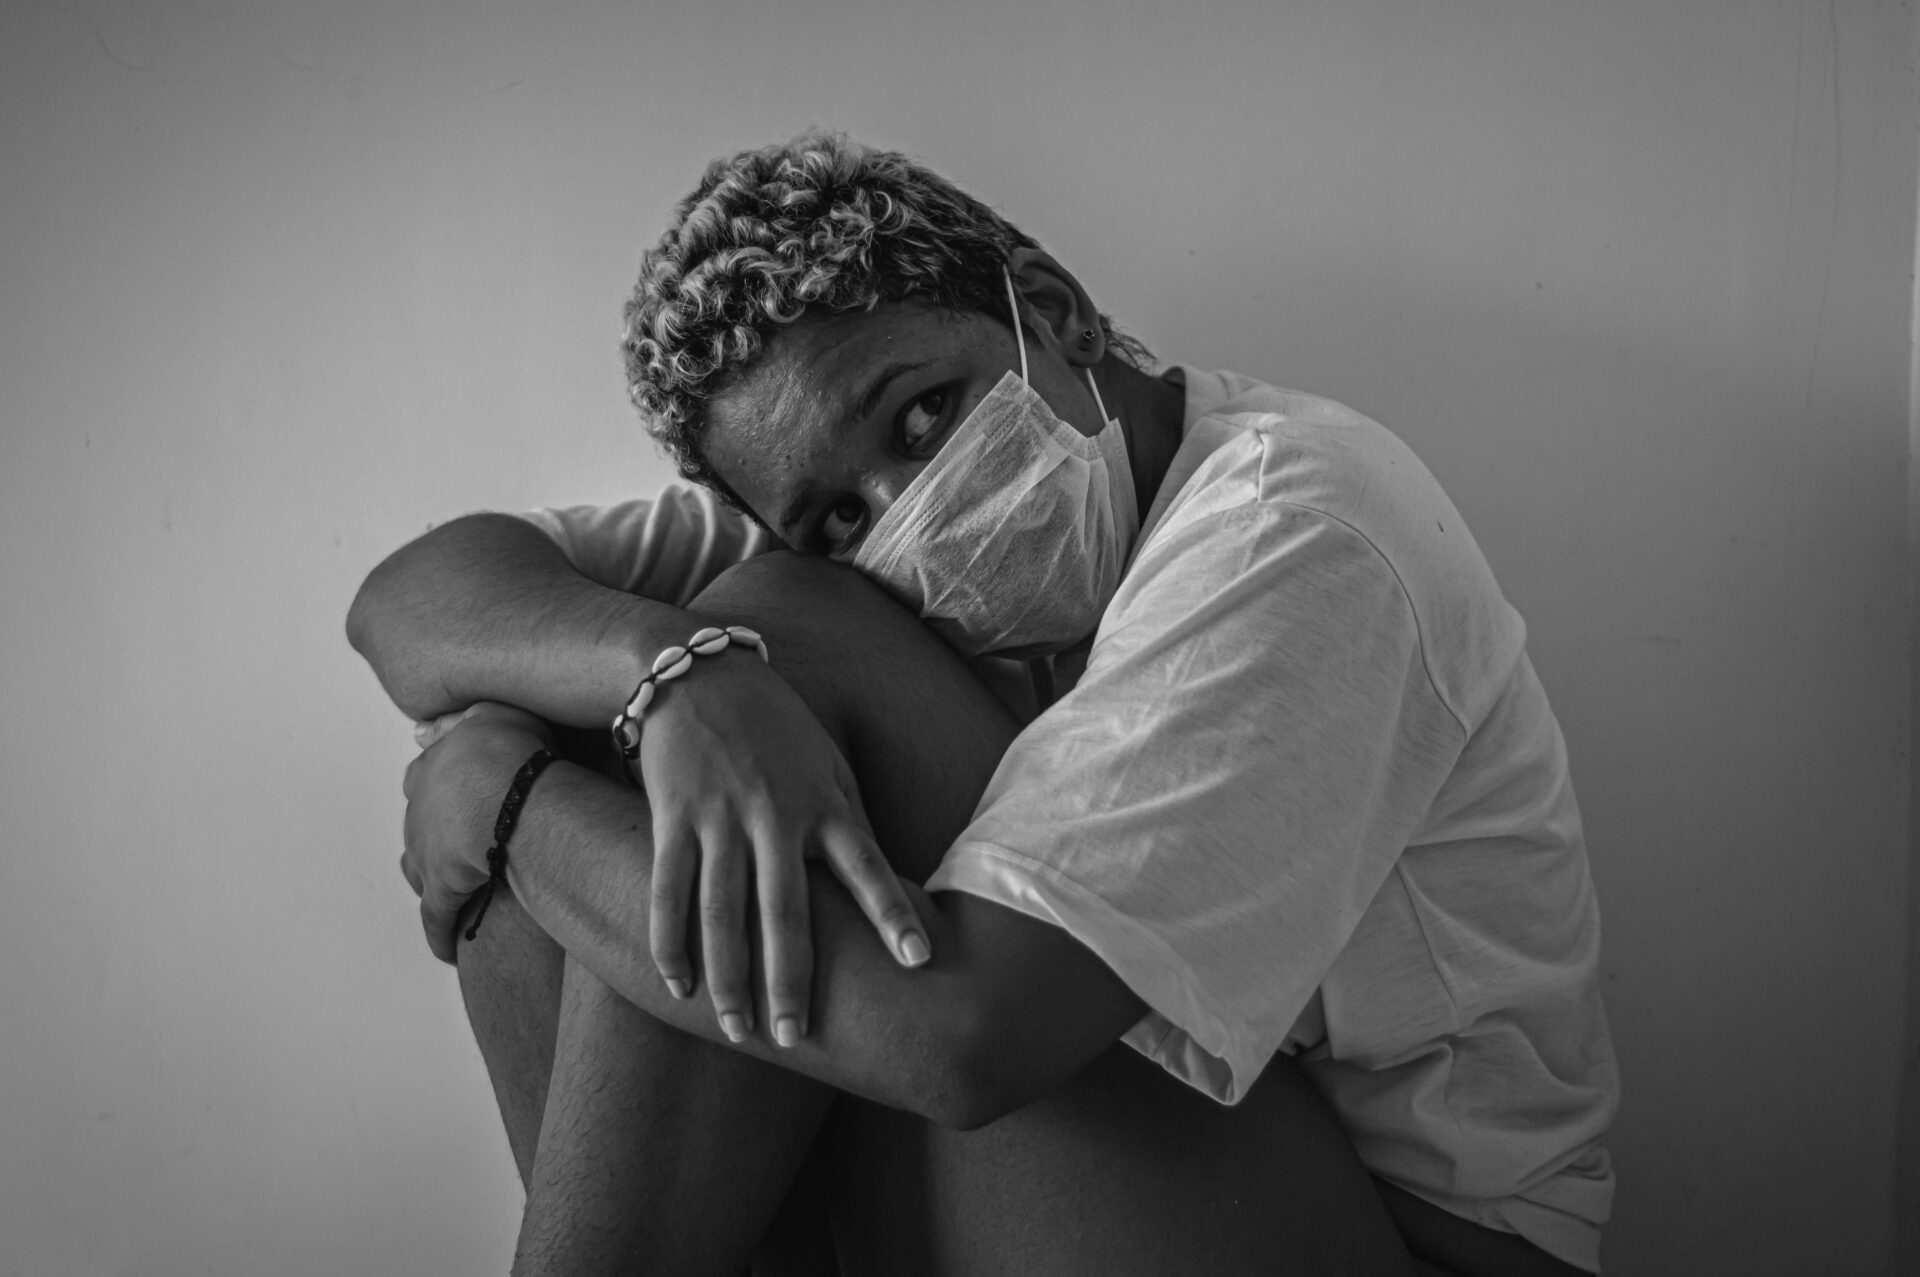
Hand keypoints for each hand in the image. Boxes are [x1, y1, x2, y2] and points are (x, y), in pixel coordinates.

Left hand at [401, 702, 552, 962]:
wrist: (512, 791)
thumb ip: (467, 717)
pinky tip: (449, 949)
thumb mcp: (492, 712)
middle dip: (438, 835)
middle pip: (421, 825)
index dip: (447, 788)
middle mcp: (418, 810)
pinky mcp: (440, 888)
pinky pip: (437, 919)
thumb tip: (428, 727)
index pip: (427, 777)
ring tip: (455, 891)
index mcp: (430, 767)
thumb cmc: (512, 747)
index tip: (462, 796)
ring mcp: (425, 851)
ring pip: (420, 870)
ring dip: (434, 880)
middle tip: (464, 844)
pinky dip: (441, 935)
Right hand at [640, 648, 928, 1047]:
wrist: (700, 672)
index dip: (893, 916)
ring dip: (730, 978)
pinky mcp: (673, 815)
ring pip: (723, 913)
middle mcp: (776, 815)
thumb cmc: (777, 727)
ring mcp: (721, 817)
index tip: (919, 962)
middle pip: (786, 912)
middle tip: (795, 1039)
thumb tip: (883, 884)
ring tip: (737, 1029)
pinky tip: (678, 986)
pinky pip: (668, 890)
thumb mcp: (830, 763)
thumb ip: (851, 821)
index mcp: (826, 804)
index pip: (869, 868)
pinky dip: (670, 942)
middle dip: (791, 981)